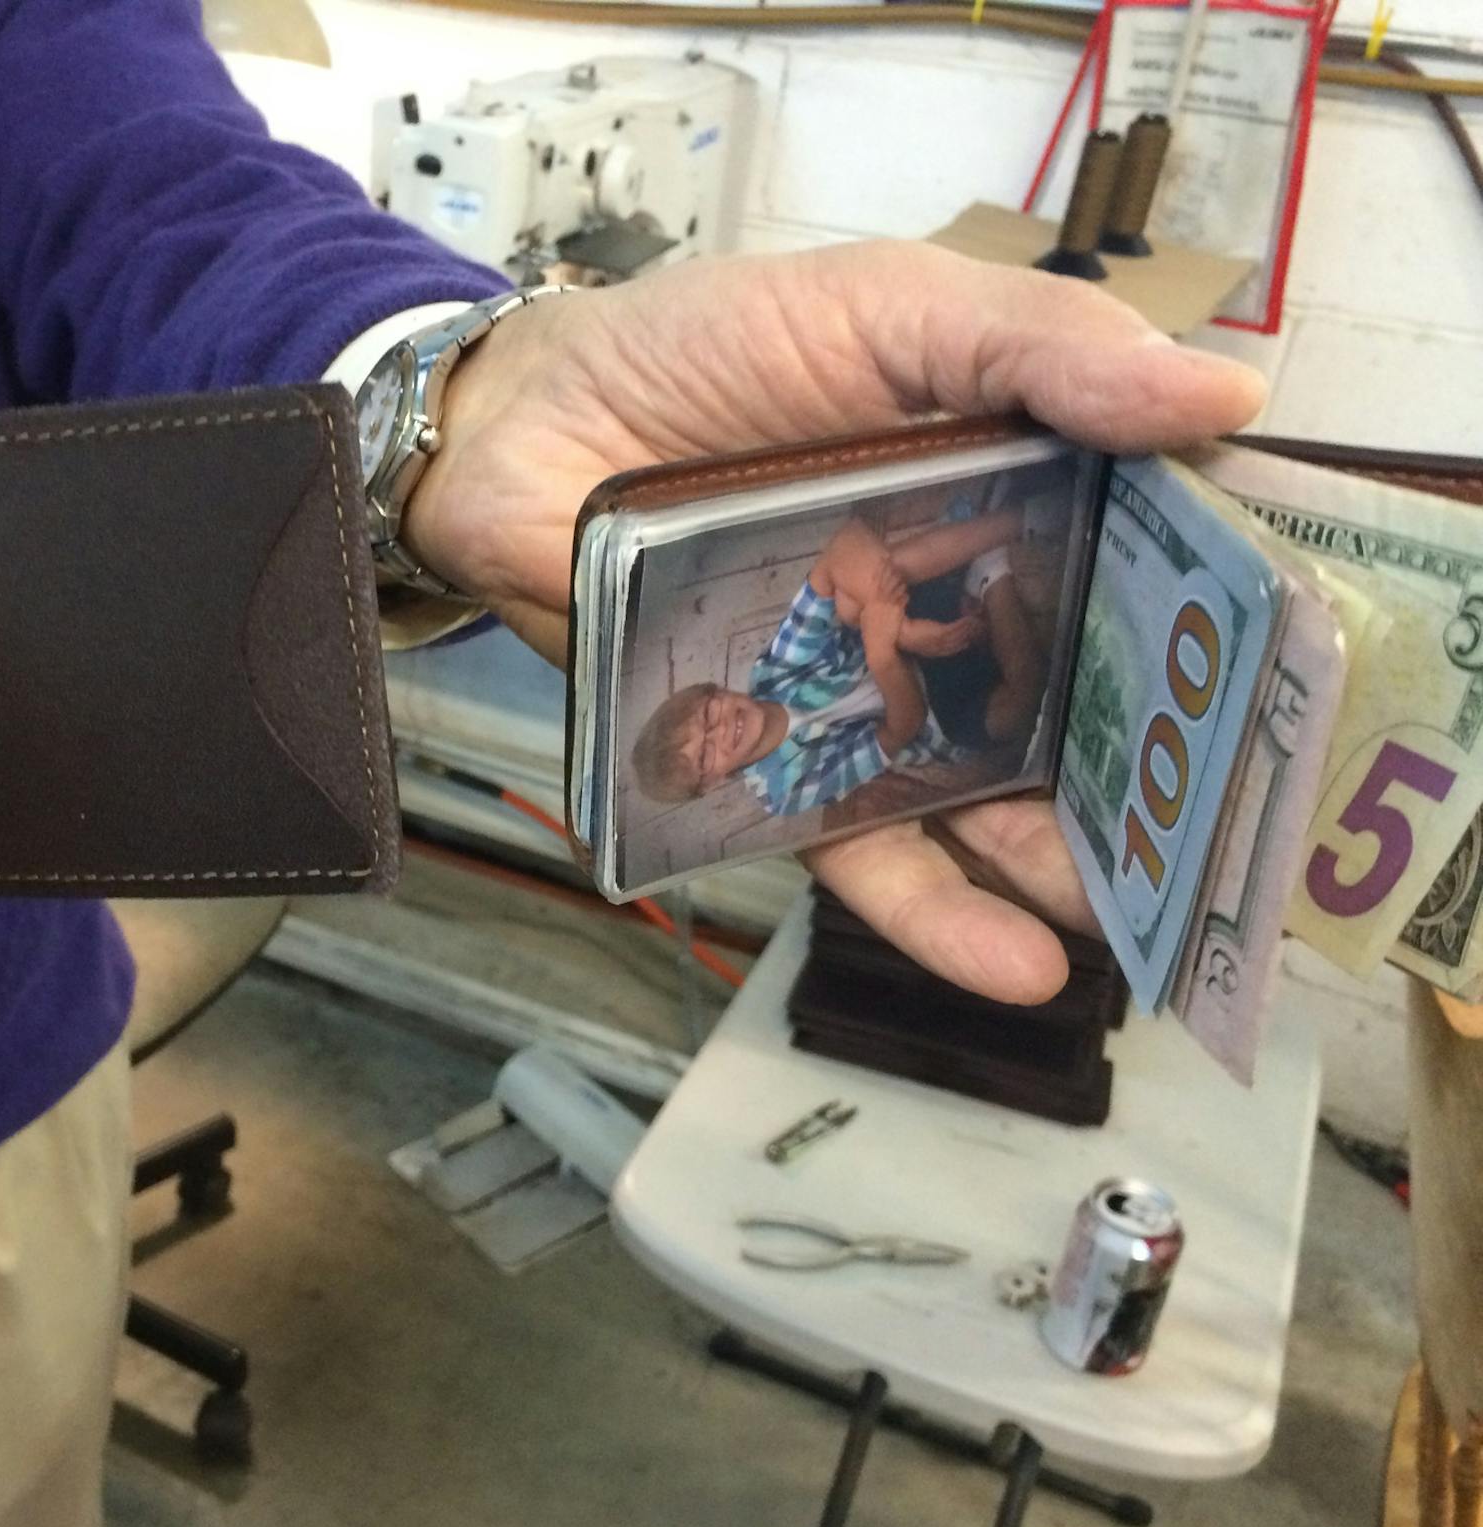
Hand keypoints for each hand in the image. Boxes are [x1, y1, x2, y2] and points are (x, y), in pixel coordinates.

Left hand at [404, 241, 1264, 1003]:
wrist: (519, 429)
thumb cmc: (700, 349)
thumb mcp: (889, 311)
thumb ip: (1037, 349)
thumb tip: (1220, 387)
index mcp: (995, 494)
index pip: (1123, 569)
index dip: (1193, 624)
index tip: (1265, 678)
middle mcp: (940, 607)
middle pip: (1063, 705)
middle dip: (1138, 776)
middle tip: (1215, 837)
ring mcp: (857, 692)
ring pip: (974, 795)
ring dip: (1054, 866)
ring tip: (1130, 924)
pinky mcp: (772, 757)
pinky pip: (854, 844)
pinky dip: (926, 904)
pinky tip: (1011, 956)